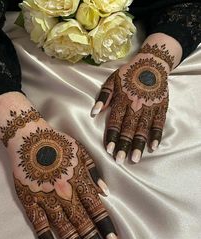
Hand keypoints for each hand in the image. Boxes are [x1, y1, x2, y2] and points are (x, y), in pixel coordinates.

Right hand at [4, 114, 118, 238]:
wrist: (29, 137)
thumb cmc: (57, 142)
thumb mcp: (81, 151)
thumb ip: (94, 172)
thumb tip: (105, 191)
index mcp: (79, 180)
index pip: (96, 208)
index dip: (106, 227)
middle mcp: (65, 192)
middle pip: (83, 222)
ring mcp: (46, 197)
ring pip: (63, 227)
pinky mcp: (29, 199)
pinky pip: (38, 223)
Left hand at [92, 46, 170, 163]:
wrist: (152, 62)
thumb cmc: (129, 73)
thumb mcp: (112, 80)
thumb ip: (103, 96)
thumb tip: (93, 112)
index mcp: (122, 99)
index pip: (115, 121)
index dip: (112, 136)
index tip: (109, 149)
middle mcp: (136, 105)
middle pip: (128, 128)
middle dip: (124, 145)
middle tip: (120, 160)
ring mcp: (150, 106)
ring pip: (143, 128)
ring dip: (139, 144)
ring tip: (135, 158)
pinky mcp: (161, 106)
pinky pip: (159, 122)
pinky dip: (157, 134)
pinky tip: (153, 146)